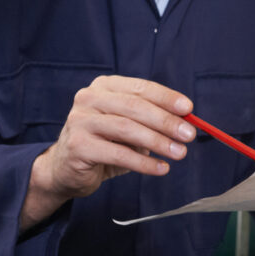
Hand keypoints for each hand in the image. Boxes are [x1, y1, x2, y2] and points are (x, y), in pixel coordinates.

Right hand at [22, 76, 194, 229]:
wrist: (65, 169)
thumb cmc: (103, 144)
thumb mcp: (128, 126)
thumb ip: (151, 119)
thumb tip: (186, 121)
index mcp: (104, 87)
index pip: (140, 88)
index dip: (166, 97)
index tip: (188, 108)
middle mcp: (89, 98)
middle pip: (135, 106)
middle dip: (166, 121)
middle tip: (189, 135)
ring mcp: (81, 121)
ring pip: (127, 129)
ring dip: (158, 142)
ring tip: (179, 153)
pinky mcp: (78, 146)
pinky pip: (118, 154)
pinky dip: (144, 162)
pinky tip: (161, 168)